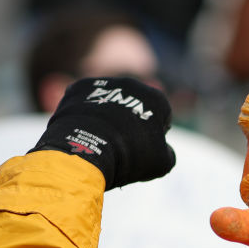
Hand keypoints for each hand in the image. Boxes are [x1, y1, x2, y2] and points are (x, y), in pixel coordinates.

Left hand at [29, 77, 175, 188]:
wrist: (89, 147)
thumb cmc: (131, 155)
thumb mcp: (162, 163)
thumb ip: (168, 153)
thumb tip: (164, 150)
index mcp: (156, 99)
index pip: (162, 117)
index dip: (156, 136)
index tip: (145, 150)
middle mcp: (132, 85)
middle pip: (135, 105)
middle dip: (132, 122)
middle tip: (123, 145)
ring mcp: (105, 84)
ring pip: (110, 101)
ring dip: (109, 117)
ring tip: (102, 140)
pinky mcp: (80, 87)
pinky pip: (86, 101)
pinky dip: (86, 113)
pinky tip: (85, 131)